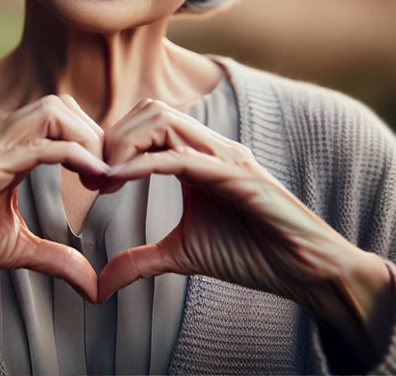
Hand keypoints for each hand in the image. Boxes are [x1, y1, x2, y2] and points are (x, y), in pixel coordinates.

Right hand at [0, 94, 108, 316]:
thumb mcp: (13, 250)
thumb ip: (54, 259)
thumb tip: (93, 286)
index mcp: (4, 151)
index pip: (58, 118)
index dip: (91, 141)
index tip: (109, 179)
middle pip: (59, 103)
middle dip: (94, 132)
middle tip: (109, 174)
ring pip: (50, 112)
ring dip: (87, 138)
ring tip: (101, 175)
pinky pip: (36, 147)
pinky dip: (72, 156)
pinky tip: (90, 178)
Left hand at [97, 99, 394, 366]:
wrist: (305, 269)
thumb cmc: (253, 254)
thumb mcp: (183, 255)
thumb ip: (141, 260)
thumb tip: (99, 285)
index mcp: (197, 157)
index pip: (147, 124)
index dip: (112, 143)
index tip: (90, 179)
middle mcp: (212, 148)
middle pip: (151, 109)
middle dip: (113, 136)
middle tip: (92, 176)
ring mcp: (227, 157)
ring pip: (165, 121)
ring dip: (126, 143)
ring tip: (106, 178)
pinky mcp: (239, 176)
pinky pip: (184, 158)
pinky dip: (146, 165)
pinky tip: (122, 181)